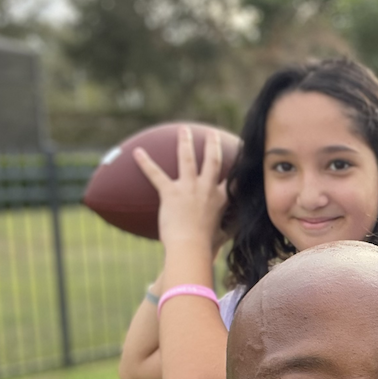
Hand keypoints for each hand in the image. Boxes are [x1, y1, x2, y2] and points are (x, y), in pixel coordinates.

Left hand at [133, 126, 226, 250]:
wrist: (191, 248)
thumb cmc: (206, 247)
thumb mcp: (223, 236)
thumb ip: (228, 230)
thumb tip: (233, 233)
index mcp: (221, 199)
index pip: (232, 180)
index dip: (237, 168)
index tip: (240, 158)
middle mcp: (207, 188)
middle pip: (212, 161)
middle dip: (212, 145)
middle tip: (212, 134)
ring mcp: (188, 188)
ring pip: (187, 158)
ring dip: (185, 142)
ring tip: (184, 130)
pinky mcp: (170, 193)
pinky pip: (155, 174)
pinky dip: (145, 163)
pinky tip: (137, 152)